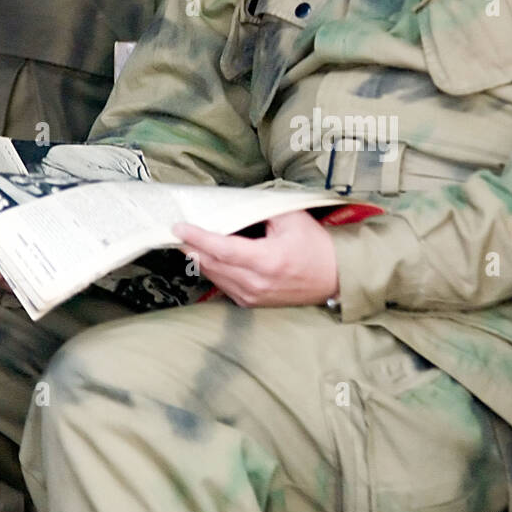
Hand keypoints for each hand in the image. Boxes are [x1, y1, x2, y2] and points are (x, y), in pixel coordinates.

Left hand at [174, 210, 339, 308]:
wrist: (334, 278)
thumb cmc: (315, 245)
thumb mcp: (292, 218)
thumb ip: (261, 210)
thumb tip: (230, 207)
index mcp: (267, 260)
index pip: (222, 249)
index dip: (197, 237)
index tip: (178, 227)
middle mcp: (257, 283)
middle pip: (211, 264)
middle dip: (191, 246)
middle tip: (177, 231)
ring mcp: (253, 296)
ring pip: (214, 275)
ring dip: (199, 258)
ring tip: (187, 241)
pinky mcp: (252, 303)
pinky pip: (223, 285)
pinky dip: (213, 269)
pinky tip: (207, 257)